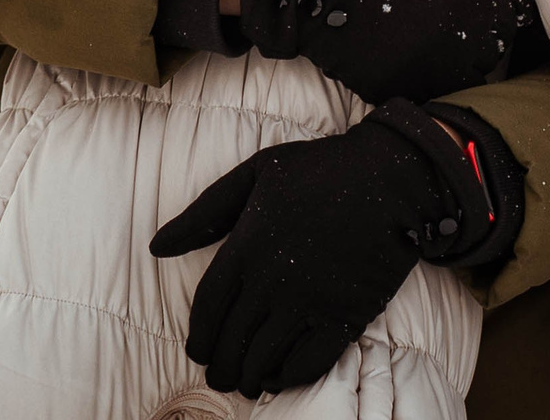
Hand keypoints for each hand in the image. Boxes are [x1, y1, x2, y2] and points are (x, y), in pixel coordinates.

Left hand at [148, 107, 476, 396]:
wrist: (394, 175)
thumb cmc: (322, 169)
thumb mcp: (257, 173)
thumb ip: (205, 212)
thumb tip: (156, 246)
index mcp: (247, 245)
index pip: (207, 308)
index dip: (198, 335)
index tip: (198, 350)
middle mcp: (274, 278)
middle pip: (232, 339)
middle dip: (220, 365)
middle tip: (220, 374)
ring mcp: (310, 300)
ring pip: (264, 356)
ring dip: (249, 376)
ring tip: (246, 380)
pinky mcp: (346, 314)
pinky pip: (308, 362)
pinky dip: (288, 376)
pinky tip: (280, 375)